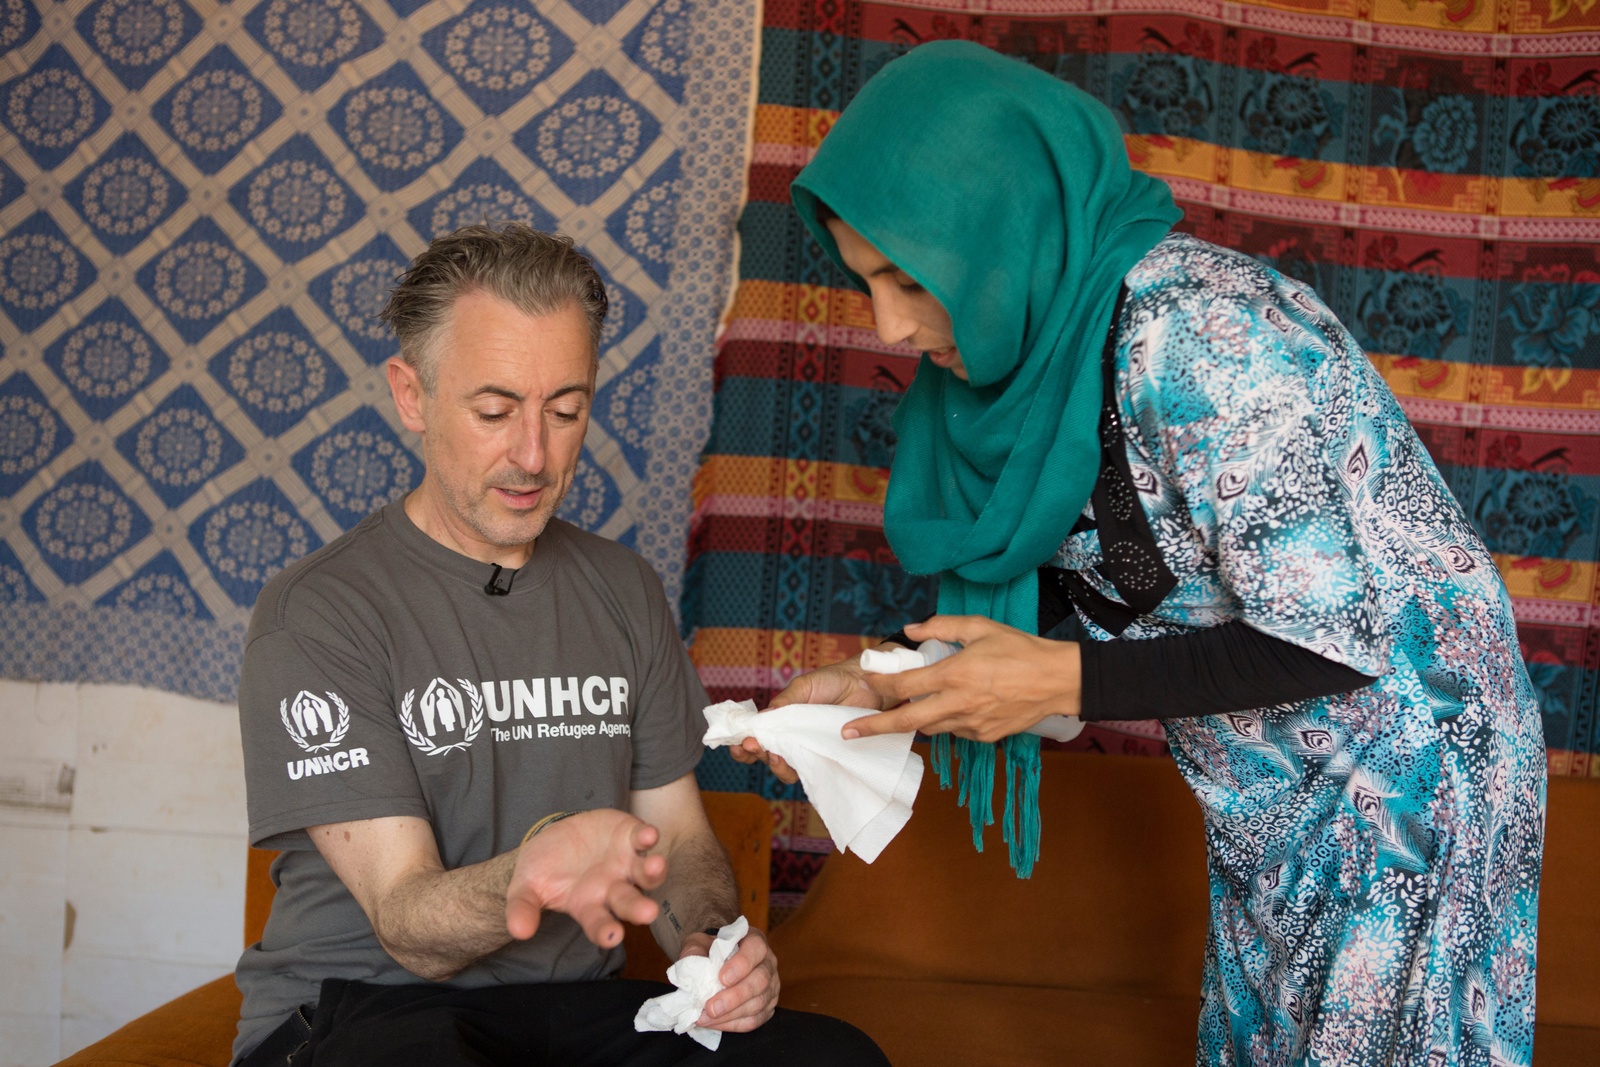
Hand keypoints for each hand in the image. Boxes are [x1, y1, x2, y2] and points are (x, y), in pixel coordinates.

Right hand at [505, 810, 665, 947]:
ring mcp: (624, 863)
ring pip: (645, 872)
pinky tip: (647, 835)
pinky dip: (646, 837)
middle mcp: (613, 888)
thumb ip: (522, 909)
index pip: (599, 923)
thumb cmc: (543, 871)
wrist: (552, 840)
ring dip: (653, 871)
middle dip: (638, 908)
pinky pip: (641, 838)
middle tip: (648, 913)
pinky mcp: (628, 836)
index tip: (611, 937)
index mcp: (588, 906)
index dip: (605, 931)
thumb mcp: (525, 890)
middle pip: (628, 901)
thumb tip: (518, 932)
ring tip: (655, 865)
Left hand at [678, 927, 778, 1032]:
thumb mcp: (699, 942)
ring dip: (730, 1015)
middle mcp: (768, 963)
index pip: (756, 949)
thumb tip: (691, 967)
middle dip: (734, 997)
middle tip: (711, 1008)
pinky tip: (714, 1023)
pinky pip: (754, 1020)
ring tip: (706, 1018)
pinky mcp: (766, 1007)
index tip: (721, 978)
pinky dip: (732, 1024)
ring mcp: (771, 986)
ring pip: (758, 1004)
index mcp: (754, 941)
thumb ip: (694, 951)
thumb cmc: (710, 951)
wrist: (714, 963)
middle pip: (760, 981)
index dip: (741, 964)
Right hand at [728, 655, 889, 783]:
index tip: (740, 743)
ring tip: (775, 756)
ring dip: (776, 766)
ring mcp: (811, 749)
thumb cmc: (833, 681)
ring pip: (787, 768)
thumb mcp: (803, 687)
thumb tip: (760, 719)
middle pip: (767, 755)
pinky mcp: (829, 756)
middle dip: (755, 754)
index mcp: (782, 720)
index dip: (744, 744)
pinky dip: (802, 770)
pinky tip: (797, 764)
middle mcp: (793, 738)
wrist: (867, 683)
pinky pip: (813, 770)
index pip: (757, 736)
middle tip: (754, 746)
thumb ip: (783, 703)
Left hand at [845, 616, 1081, 742]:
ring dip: (915, 720)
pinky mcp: (985, 737)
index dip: (879, 684)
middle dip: (873, 728)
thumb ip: (941, 627)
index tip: (863, 683)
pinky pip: (955, 732)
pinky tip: (953, 707)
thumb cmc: (1021, 649)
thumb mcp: (980, 627)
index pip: (905, 684)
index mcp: (954, 674)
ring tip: (904, 711)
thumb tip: (910, 630)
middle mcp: (959, 703)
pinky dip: (946, 721)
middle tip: (848, 733)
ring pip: (930, 728)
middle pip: (906, 720)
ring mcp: (972, 724)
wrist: (1058, 680)